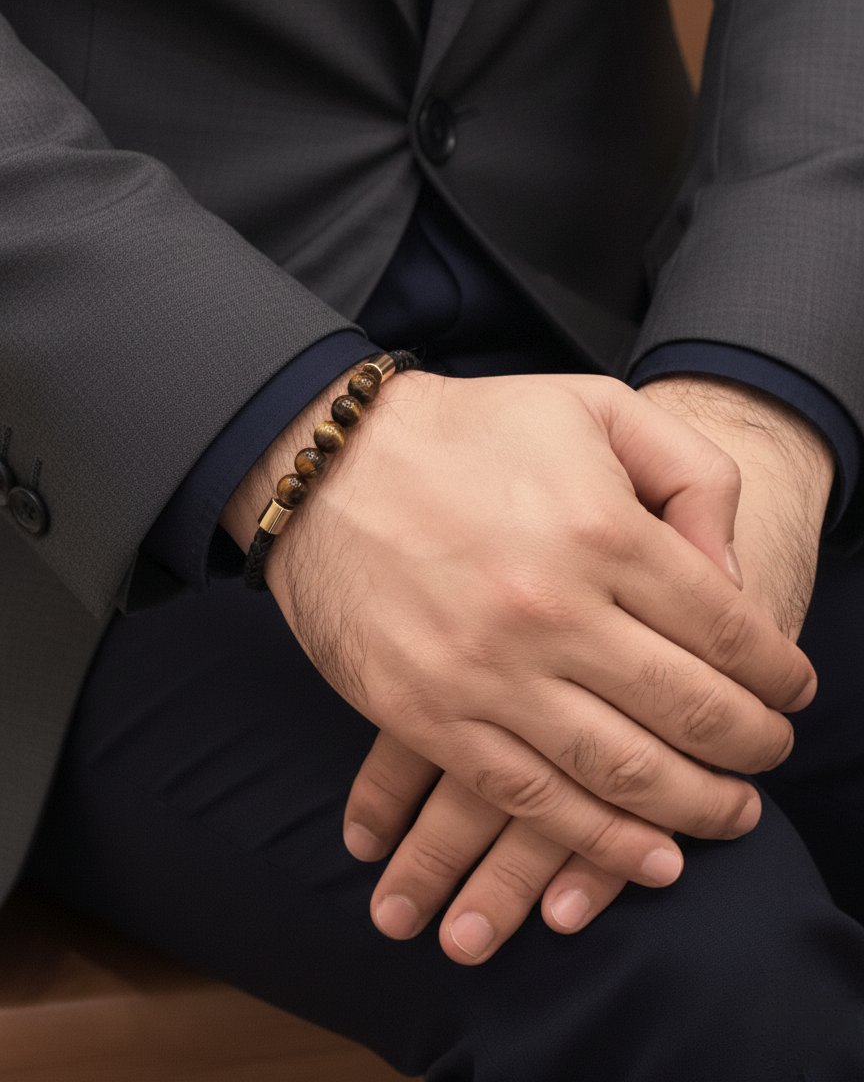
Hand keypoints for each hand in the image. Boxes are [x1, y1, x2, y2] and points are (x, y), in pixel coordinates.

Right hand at [340, 377, 832, 964]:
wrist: (328, 466)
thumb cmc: (468, 432)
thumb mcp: (595, 409)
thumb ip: (690, 475)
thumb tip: (732, 581)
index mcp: (602, 530)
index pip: (727, 629)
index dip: (778, 673)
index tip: (794, 692)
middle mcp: (552, 609)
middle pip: (690, 710)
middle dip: (754, 746)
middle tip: (772, 756)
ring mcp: (486, 671)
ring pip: (621, 771)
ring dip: (695, 807)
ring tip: (732, 815)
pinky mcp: (426, 715)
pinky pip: (530, 798)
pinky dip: (600, 841)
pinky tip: (649, 857)